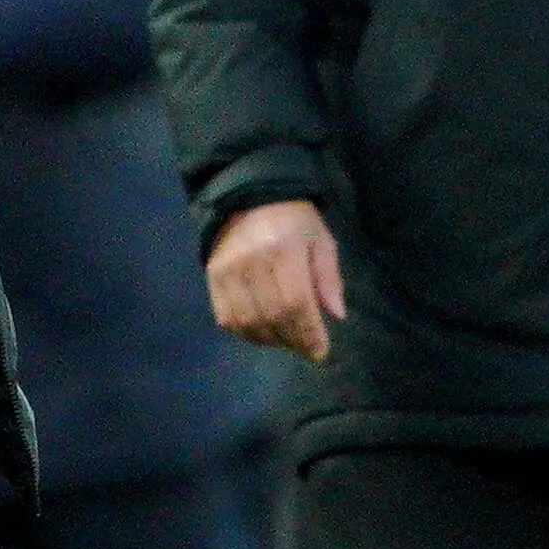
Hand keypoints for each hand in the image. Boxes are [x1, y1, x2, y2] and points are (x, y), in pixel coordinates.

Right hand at [205, 198, 345, 363]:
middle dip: (293, 340)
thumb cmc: (293, 221)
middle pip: (272, 315)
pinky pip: (226, 317)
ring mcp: (227, 268)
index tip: (320, 350)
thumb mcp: (320, 241)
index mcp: (284, 247)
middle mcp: (252, 259)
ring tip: (286, 339)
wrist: (248, 197)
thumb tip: (336, 315)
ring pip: (248, 321)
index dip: (309, 332)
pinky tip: (262, 332)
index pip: (295, 301)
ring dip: (270, 340)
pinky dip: (245, 332)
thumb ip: (329, 277)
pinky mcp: (212, 275)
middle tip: (306, 348)